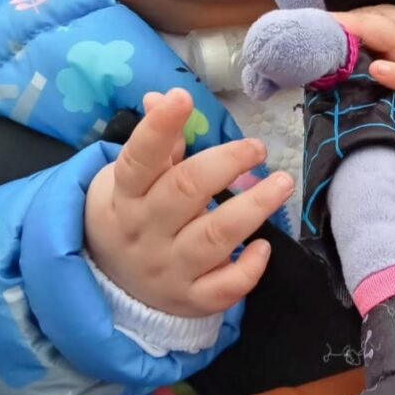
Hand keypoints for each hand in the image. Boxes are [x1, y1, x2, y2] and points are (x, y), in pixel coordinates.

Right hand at [84, 88, 293, 316]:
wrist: (111, 285)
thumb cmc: (133, 213)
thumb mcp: (130, 179)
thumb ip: (157, 143)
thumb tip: (162, 96)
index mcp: (126, 194)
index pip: (139, 158)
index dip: (158, 128)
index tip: (182, 98)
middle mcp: (146, 231)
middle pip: (185, 192)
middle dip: (226, 164)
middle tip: (259, 147)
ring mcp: (169, 268)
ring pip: (213, 238)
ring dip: (253, 208)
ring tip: (282, 183)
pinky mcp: (191, 298)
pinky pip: (222, 289)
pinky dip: (247, 270)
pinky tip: (263, 247)